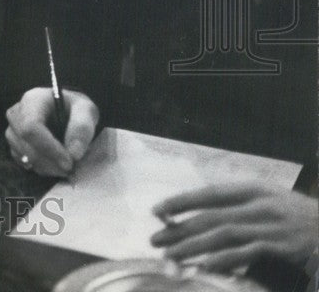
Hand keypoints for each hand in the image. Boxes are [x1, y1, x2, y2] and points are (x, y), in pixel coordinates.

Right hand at [6, 87, 99, 176]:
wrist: (66, 112)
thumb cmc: (75, 109)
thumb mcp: (86, 110)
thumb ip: (82, 128)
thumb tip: (74, 154)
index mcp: (33, 100)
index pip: (31, 126)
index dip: (48, 147)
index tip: (69, 162)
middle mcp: (16, 113)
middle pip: (24, 142)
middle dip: (49, 161)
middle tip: (72, 168)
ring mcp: (12, 129)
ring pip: (23, 155)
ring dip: (47, 167)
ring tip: (66, 165)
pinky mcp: (13, 144)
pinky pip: (22, 162)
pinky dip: (41, 168)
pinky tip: (55, 164)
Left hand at [151, 182, 318, 271]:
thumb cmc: (298, 216)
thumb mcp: (269, 201)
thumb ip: (238, 206)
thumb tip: (199, 218)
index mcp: (254, 189)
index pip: (209, 193)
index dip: (182, 201)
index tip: (157, 211)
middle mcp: (260, 204)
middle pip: (211, 216)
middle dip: (180, 228)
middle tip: (155, 240)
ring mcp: (271, 225)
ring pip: (223, 234)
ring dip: (194, 245)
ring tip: (171, 255)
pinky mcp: (282, 246)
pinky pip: (247, 253)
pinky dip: (224, 259)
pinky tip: (205, 266)